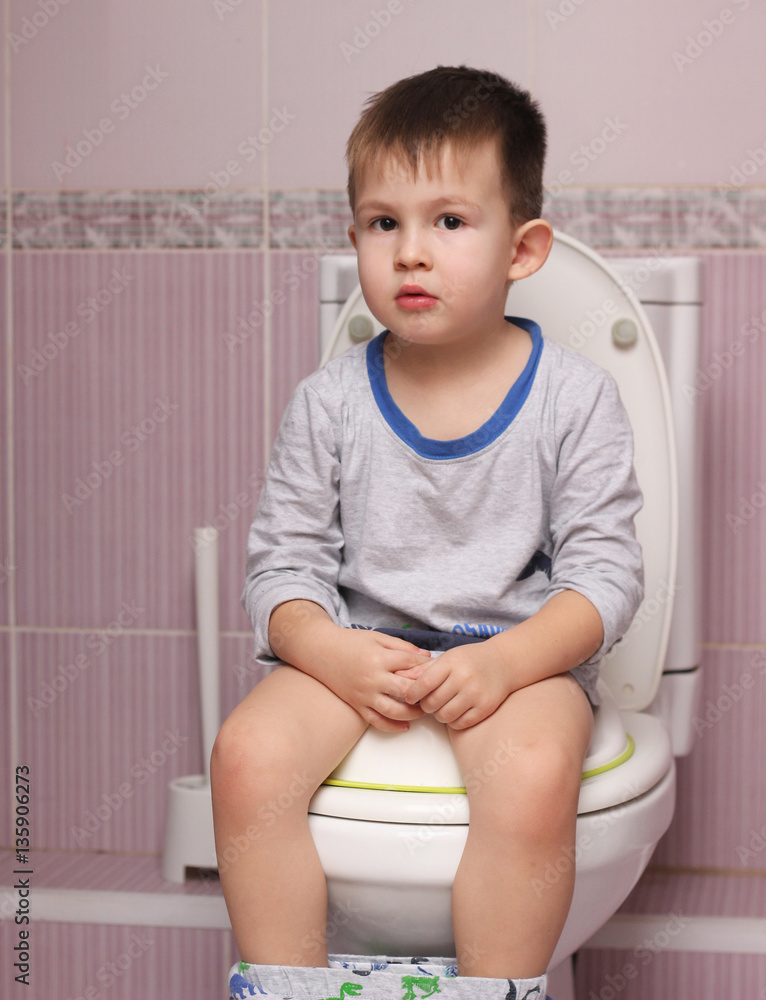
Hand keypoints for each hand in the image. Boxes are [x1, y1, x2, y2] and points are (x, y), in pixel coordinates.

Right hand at [312, 626, 432, 732]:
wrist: (321, 651)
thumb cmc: (351, 642)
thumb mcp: (378, 637)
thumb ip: (402, 647)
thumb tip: (426, 657)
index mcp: (379, 658)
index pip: (411, 664)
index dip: (427, 667)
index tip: (437, 670)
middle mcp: (373, 678)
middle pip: (406, 691)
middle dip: (424, 693)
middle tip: (436, 694)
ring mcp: (364, 694)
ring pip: (394, 711)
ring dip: (413, 714)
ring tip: (424, 711)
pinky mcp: (357, 705)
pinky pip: (377, 721)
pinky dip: (393, 727)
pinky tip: (405, 726)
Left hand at [398, 642, 513, 729]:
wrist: (504, 663)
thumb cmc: (469, 660)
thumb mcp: (447, 658)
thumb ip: (423, 669)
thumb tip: (399, 677)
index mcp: (451, 662)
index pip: (424, 683)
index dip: (412, 693)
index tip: (410, 697)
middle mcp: (464, 677)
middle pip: (432, 702)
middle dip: (425, 705)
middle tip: (427, 702)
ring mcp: (475, 694)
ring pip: (444, 715)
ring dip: (438, 714)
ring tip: (441, 707)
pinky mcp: (485, 708)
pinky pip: (460, 723)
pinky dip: (453, 721)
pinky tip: (454, 712)